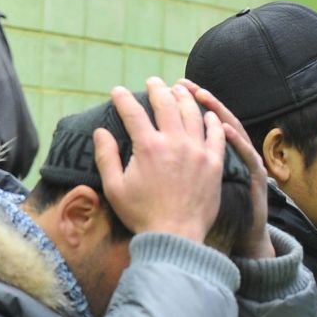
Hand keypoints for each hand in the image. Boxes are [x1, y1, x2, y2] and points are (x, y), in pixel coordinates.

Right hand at [94, 79, 224, 243]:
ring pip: (193, 114)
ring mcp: (197, 151)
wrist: (176, 236)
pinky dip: (212, 121)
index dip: (123, 98)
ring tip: (180, 89)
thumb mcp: (114, 188)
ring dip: (185, 98)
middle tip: (153, 81)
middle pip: (166, 104)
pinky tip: (209, 114)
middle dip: (157, 88)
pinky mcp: (214, 163)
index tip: (118, 90)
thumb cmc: (142, 215)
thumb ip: (106, 156)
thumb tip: (100, 131)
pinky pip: (217, 135)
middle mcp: (174, 142)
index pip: (133, 112)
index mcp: (147, 147)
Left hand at [181, 76, 272, 257]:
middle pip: (215, 118)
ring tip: (202, 96)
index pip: (198, 120)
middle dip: (197, 98)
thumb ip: (183, 160)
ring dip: (219, 112)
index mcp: (211, 153)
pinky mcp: (253, 179)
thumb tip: (155, 141)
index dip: (186, 101)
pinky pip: (246, 157)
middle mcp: (228, 155)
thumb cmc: (207, 214)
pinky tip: (225, 129)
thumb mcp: (193, 181)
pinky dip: (237, 141)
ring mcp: (243, 164)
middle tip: (181, 82)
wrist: (234, 238)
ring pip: (234, 130)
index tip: (170, 86)